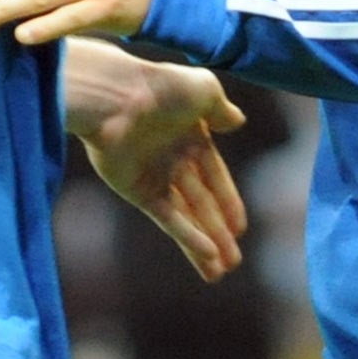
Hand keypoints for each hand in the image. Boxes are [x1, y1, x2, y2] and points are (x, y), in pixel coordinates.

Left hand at [65, 37, 247, 282]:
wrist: (115, 96)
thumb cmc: (160, 87)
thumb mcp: (203, 88)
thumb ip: (221, 107)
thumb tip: (237, 120)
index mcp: (191, 135)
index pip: (215, 176)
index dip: (229, 202)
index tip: (241, 227)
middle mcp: (173, 159)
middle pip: (202, 203)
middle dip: (219, 232)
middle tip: (235, 261)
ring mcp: (154, 176)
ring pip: (186, 217)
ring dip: (204, 243)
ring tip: (222, 271)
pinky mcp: (135, 190)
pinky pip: (167, 218)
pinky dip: (187, 236)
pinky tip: (206, 254)